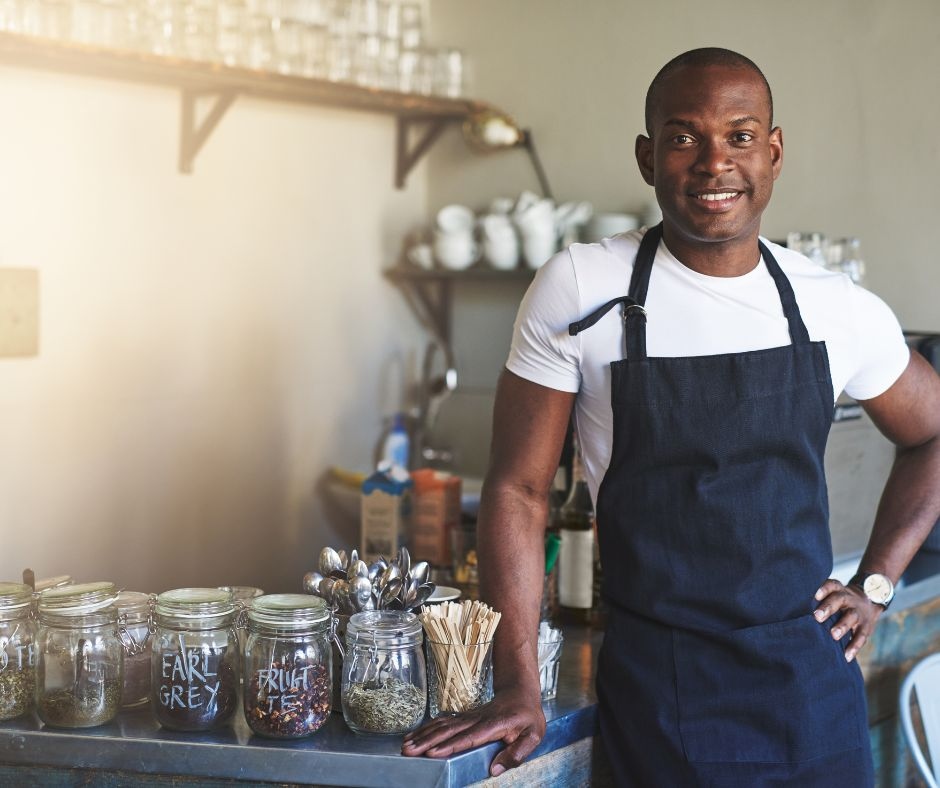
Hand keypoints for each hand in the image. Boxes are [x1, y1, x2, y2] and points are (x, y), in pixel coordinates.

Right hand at [401, 686, 545, 776]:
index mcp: (494, 725)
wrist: (520, 692)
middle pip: (448, 730)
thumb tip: (495, 770)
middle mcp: (477, 719)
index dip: (450, 745)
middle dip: (427, 741)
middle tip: (409, 751)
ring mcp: (469, 716)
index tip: (432, 753)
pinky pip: (443, 722)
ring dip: (423, 735)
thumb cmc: (528, 716)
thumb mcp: (533, 735)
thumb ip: (516, 753)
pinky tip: (415, 735)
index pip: (468, 737)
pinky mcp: (464, 717)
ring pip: (442, 725)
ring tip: (406, 745)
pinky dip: (427, 729)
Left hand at [814, 578, 883, 661]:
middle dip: (829, 607)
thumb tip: (789, 605)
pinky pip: (862, 636)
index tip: (815, 595)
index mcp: (837, 589)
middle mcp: (848, 598)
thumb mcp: (831, 593)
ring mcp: (858, 612)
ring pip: (852, 617)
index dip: (824, 589)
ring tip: (833, 635)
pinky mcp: (867, 626)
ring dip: (842, 626)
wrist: (869, 600)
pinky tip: (847, 656)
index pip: (831, 585)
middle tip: (817, 616)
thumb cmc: (838, 599)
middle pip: (839, 599)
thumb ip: (816, 598)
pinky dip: (854, 646)